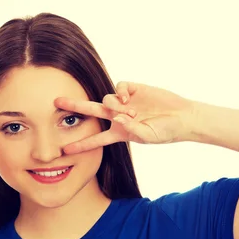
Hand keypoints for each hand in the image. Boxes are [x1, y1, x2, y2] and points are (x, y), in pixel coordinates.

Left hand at [54, 82, 195, 154]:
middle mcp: (119, 117)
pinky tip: (129, 97)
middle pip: (91, 111)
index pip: (96, 139)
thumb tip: (117, 118)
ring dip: (114, 104)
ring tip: (130, 109)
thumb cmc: (166, 132)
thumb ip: (131, 129)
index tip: (65, 151)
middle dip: (75, 107)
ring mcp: (126, 102)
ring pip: (107, 99)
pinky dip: (121, 91)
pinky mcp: (134, 89)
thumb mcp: (148, 136)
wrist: (182, 117)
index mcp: (119, 133)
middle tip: (56, 102)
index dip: (81, 145)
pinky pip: (119, 87)